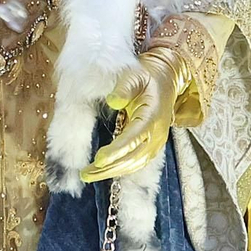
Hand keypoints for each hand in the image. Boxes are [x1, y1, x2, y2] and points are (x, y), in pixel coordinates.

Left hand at [79, 49, 182, 182]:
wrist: (165, 81)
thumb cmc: (146, 78)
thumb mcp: (135, 76)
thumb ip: (124, 87)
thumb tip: (112, 101)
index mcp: (152, 116)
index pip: (134, 137)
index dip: (117, 150)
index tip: (98, 159)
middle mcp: (157, 134)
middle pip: (133, 157)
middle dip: (109, 167)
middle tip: (86, 173)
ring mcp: (156, 143)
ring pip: (135, 164)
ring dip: (112, 171)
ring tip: (89, 175)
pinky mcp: (151, 147)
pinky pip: (136, 162)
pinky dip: (121, 169)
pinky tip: (104, 171)